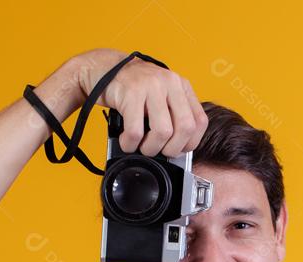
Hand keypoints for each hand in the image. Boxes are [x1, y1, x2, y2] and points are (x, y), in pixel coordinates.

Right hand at [71, 48, 207, 157]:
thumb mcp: (159, 94)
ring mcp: (151, 86)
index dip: (190, 143)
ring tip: (140, 146)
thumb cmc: (131, 87)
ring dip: (150, 148)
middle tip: (158, 151)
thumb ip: (172, 113)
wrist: (102, 68)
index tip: (177, 149)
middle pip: (185, 128)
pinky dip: (131, 144)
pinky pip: (136, 131)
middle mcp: (170, 83)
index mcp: (181, 85)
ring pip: (163, 132)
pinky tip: (126, 141)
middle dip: (172, 149)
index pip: (199, 121)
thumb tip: (178, 148)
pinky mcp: (131, 93)